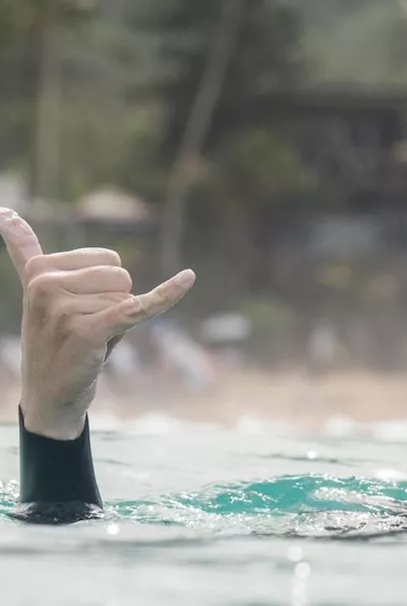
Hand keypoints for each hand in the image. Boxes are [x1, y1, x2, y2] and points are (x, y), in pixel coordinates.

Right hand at [0, 209, 194, 438]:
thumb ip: (23, 250)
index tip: (76, 309)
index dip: (105, 288)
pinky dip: (166, 296)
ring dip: (117, 323)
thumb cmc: (53, 336)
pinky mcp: (87, 332)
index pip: (107, 259)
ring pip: (127, 299)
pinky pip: (136, 308)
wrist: (48, 393)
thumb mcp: (38, 289)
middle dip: (114, 304)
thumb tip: (4, 211)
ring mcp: (64, 310)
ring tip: (90, 340)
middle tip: (87, 328)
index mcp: (39, 270)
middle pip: (120, 277)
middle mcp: (46, 286)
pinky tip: (188, 278)